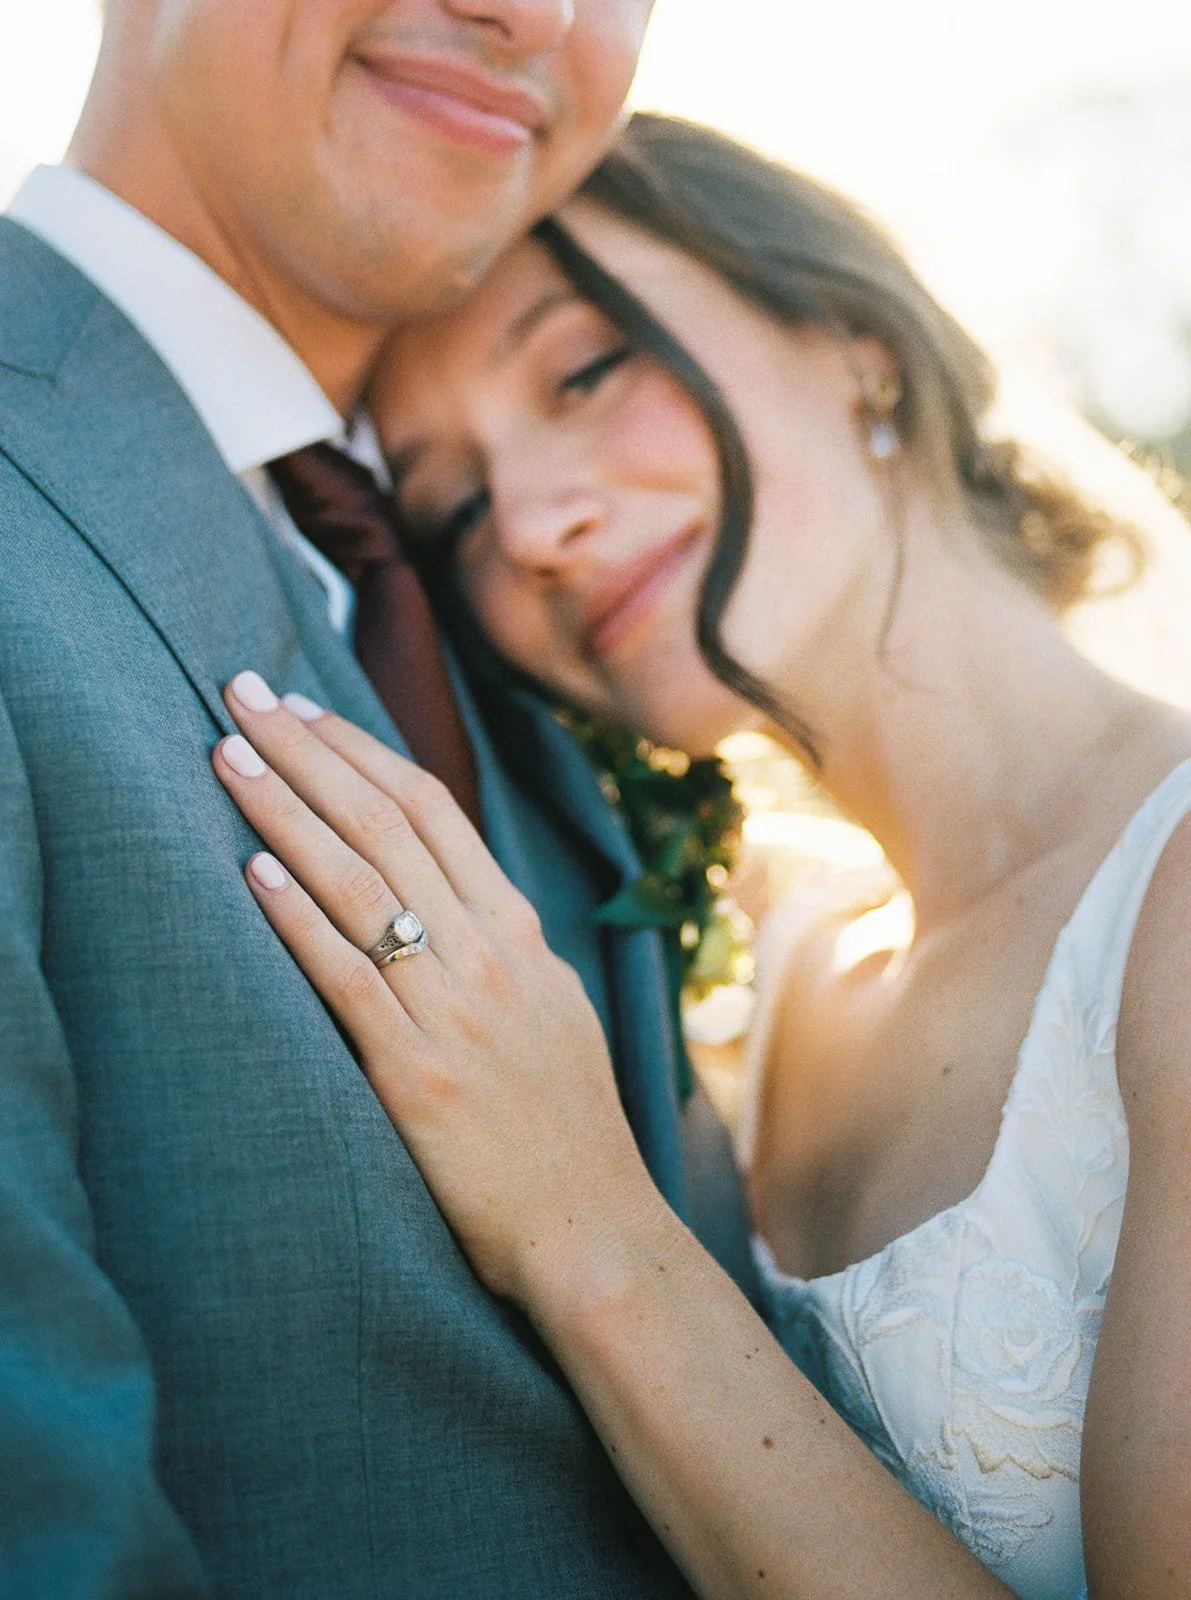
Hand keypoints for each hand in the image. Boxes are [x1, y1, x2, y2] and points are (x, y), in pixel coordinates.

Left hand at [212, 673, 658, 1305]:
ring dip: (286, 811)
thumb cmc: (569, 1130)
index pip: (434, 810)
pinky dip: (299, 920)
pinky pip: (351, 981)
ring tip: (225, 755)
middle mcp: (491, 955)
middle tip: (243, 691)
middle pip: (389, 824)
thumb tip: (448, 895)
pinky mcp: (420, 1077)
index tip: (302, 708)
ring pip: (362, 885)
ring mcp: (458, 1012)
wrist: (596, 1233)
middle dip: (308, 750)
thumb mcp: (553, 1011)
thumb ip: (501, 947)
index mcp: (521, 934)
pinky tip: (250, 872)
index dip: (361, 750)